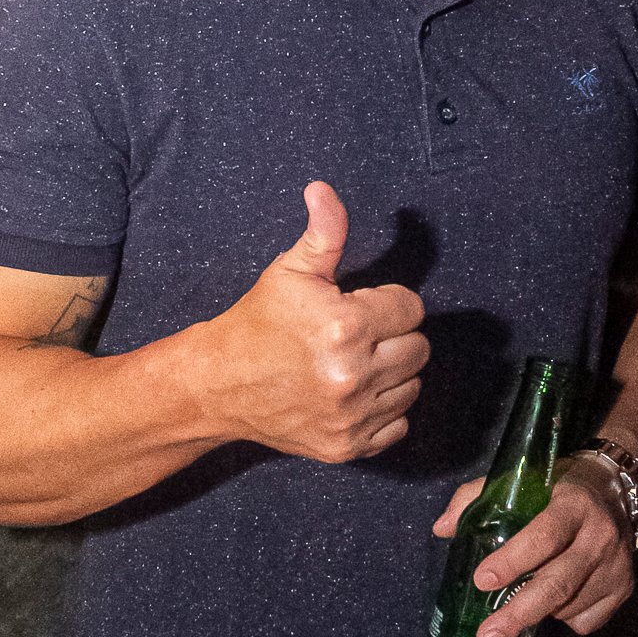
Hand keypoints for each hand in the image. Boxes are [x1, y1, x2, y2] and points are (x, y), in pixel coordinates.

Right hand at [198, 180, 429, 462]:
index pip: (412, 308)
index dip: (387, 302)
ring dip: (391, 373)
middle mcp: (353, 374)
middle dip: (393, 336)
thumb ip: (323, 232)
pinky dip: (382, 411)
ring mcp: (351, 415)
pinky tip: (353, 394)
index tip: (359, 307)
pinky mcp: (347, 445)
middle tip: (356, 335)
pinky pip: (397, 425)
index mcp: (346, 326)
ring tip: (353, 362)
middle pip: (419, 348)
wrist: (218, 385)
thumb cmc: (257, 323)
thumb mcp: (289, 271)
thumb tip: (323, 190)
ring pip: (412, 386)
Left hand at [431, 452, 634, 636]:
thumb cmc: (556, 486)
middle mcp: (600, 536)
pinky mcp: (625, 589)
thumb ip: (476, 497)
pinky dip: (564, 617)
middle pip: (558, 583)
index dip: (512, 560)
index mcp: (573, 504)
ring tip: (527, 593)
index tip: (481, 580)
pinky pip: (585, 621)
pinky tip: (559, 595)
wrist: (616, 488)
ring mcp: (617, 566)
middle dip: (519, 613)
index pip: (544, 535)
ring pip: (568, 607)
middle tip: (486, 636)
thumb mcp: (520, 480)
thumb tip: (441, 529)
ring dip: (539, 610)